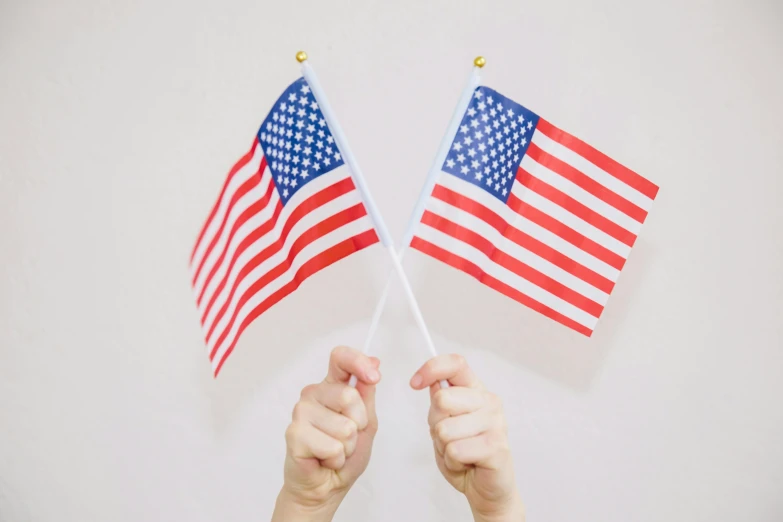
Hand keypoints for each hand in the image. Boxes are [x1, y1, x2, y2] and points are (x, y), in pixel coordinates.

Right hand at [271, 346, 380, 521]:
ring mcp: (301, 413)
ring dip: (347, 445)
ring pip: (343, 425)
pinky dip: (336, 458)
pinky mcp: (294, 434)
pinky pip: (332, 446)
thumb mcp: (366, 422)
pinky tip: (324, 459)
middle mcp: (313, 395)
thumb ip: (367, 394)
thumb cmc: (345, 455)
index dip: (358, 362)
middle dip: (358, 423)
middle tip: (347, 437)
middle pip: (348, 396)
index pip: (340, 358)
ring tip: (334, 450)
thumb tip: (374, 363)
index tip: (374, 376)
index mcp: (331, 387)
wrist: (326, 487)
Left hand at [410, 354, 523, 521]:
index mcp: (476, 390)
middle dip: (435, 423)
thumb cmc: (465, 454)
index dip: (431, 369)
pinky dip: (452, 461)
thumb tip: (430, 380)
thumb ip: (440, 401)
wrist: (486, 488)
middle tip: (449, 437)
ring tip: (459, 452)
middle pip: (442, 399)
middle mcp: (490, 402)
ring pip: (445, 428)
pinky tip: (466, 463)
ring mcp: (496, 423)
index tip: (414, 383)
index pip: (455, 364)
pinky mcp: (496, 447)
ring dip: (444, 447)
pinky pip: (455, 450)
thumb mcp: (445, 422)